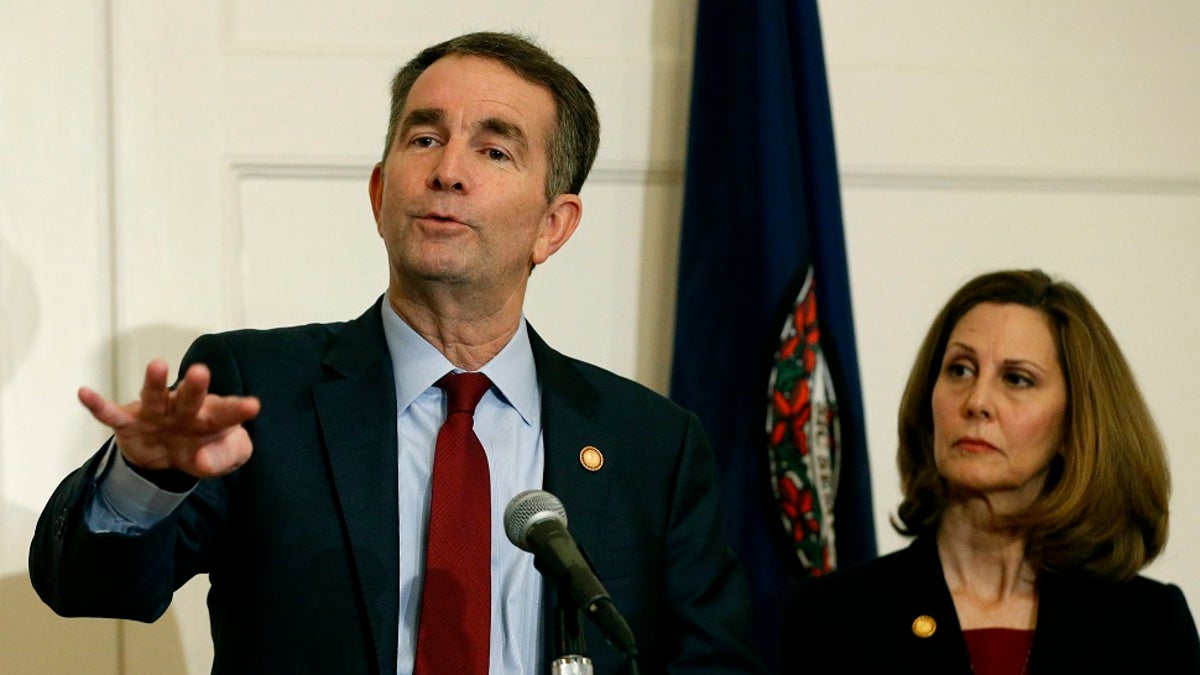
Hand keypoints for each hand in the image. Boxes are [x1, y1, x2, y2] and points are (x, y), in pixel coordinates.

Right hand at [78, 360, 260, 478]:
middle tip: (201, 372)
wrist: (168, 458)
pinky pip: (112, 415)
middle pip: (191, 398)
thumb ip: (222, 459)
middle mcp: (184, 410)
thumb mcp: (222, 458)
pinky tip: (84, 393)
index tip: (252, 407)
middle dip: (195, 386)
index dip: (238, 410)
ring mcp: (156, 415)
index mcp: (212, 417)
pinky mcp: (130, 424)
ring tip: (157, 365)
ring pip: (155, 397)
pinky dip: (98, 406)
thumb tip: (202, 461)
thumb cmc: (203, 447)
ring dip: (155, 382)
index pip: (227, 413)